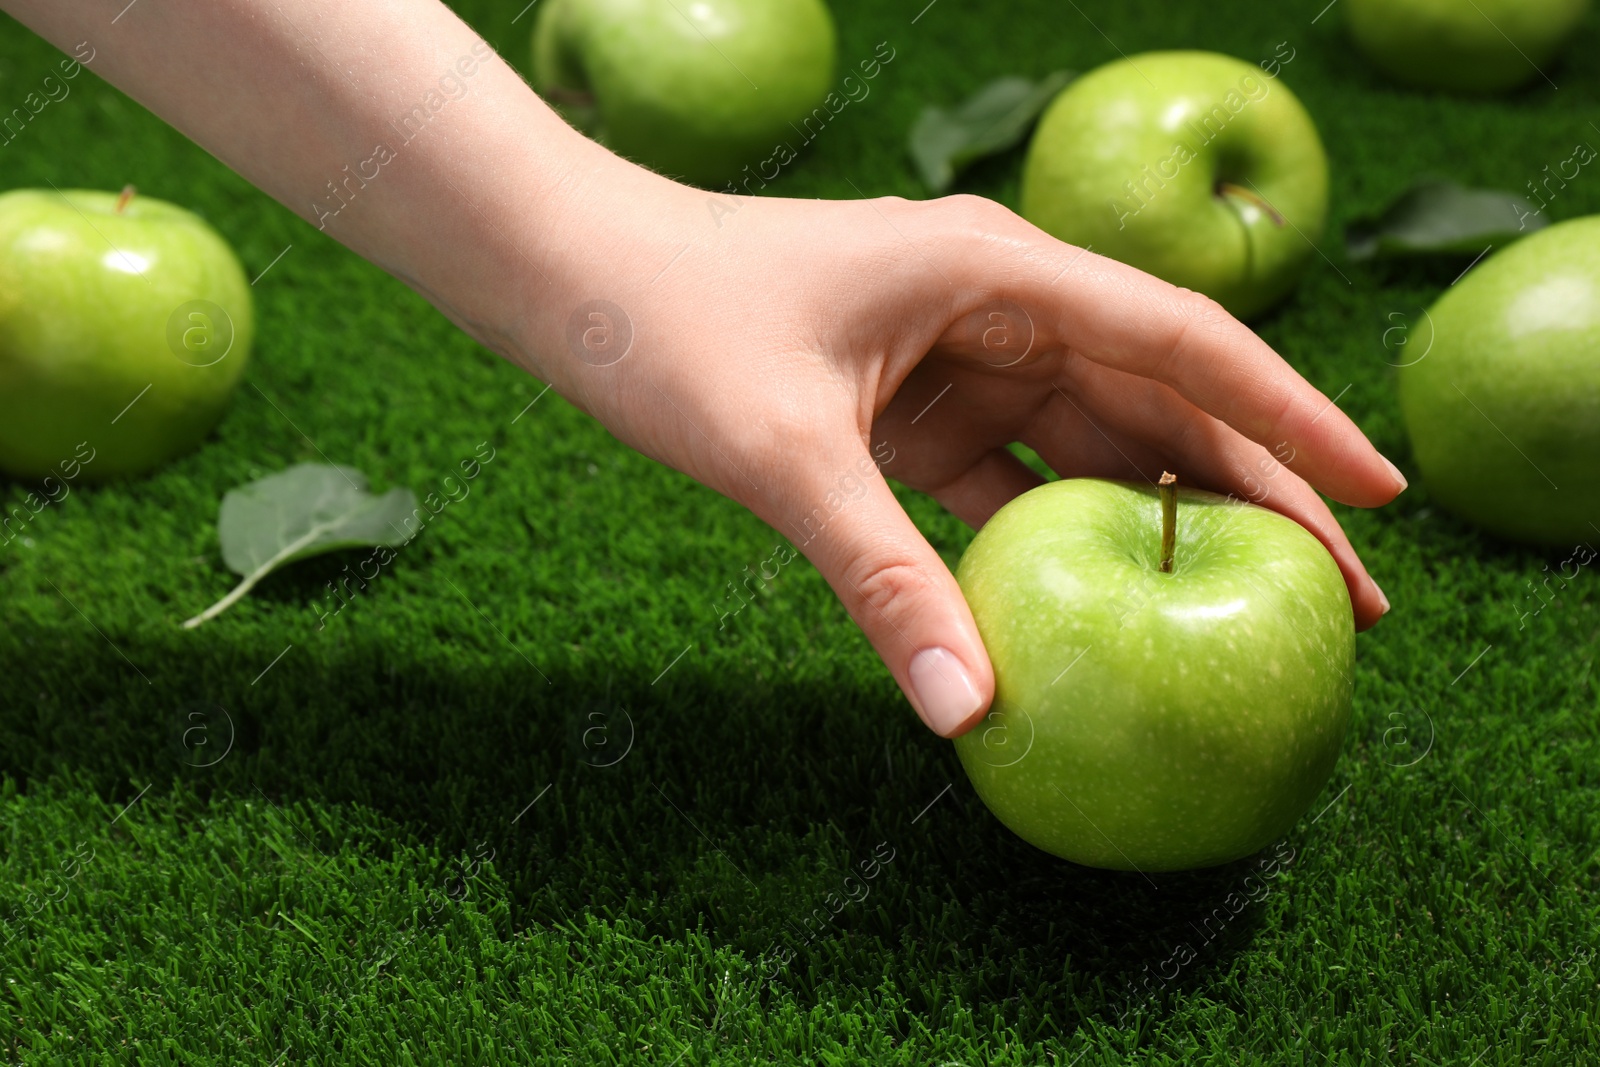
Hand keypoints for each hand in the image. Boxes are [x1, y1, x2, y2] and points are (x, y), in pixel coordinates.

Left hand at [525, 171, 1405, 737]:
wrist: (566, 276)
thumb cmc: (664, 322)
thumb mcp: (783, 453)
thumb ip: (881, 578)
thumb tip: (971, 714)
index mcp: (996, 271)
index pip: (1184, 344)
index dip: (1292, 422)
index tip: (1380, 496)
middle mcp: (996, 305)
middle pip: (1159, 406)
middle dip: (1255, 497)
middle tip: (1350, 599)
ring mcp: (957, 359)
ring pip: (1096, 448)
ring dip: (1168, 527)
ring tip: (1250, 613)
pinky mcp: (912, 410)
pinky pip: (1012, 482)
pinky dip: (1058, 544)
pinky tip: (1106, 609)